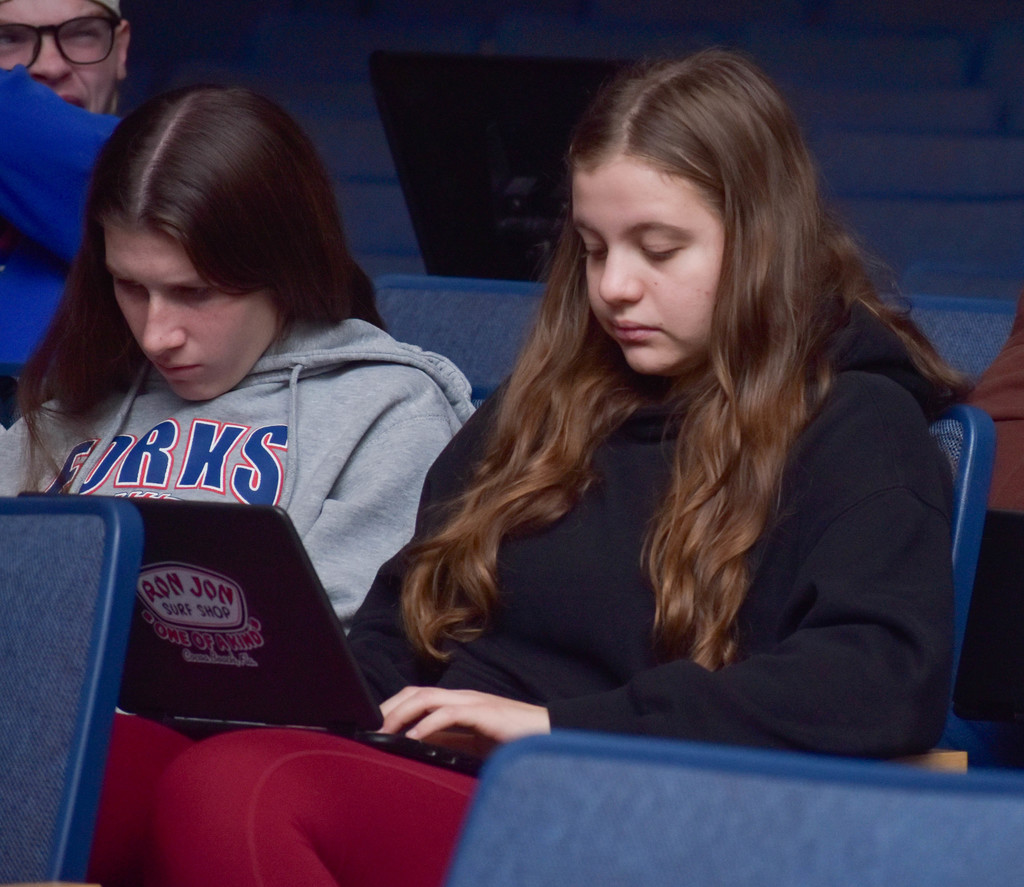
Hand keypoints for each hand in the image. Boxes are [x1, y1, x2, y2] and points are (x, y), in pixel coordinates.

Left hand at [380, 686, 550, 754]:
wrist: (548, 735)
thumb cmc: (512, 740)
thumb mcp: (473, 744)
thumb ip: (449, 742)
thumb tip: (417, 748)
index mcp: (458, 703)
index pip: (417, 697)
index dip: (392, 707)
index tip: (372, 724)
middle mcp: (461, 697)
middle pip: (414, 693)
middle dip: (388, 707)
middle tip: (367, 727)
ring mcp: (471, 702)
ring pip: (425, 698)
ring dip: (400, 714)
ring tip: (382, 731)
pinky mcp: (482, 713)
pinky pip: (447, 715)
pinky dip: (426, 725)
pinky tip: (412, 739)